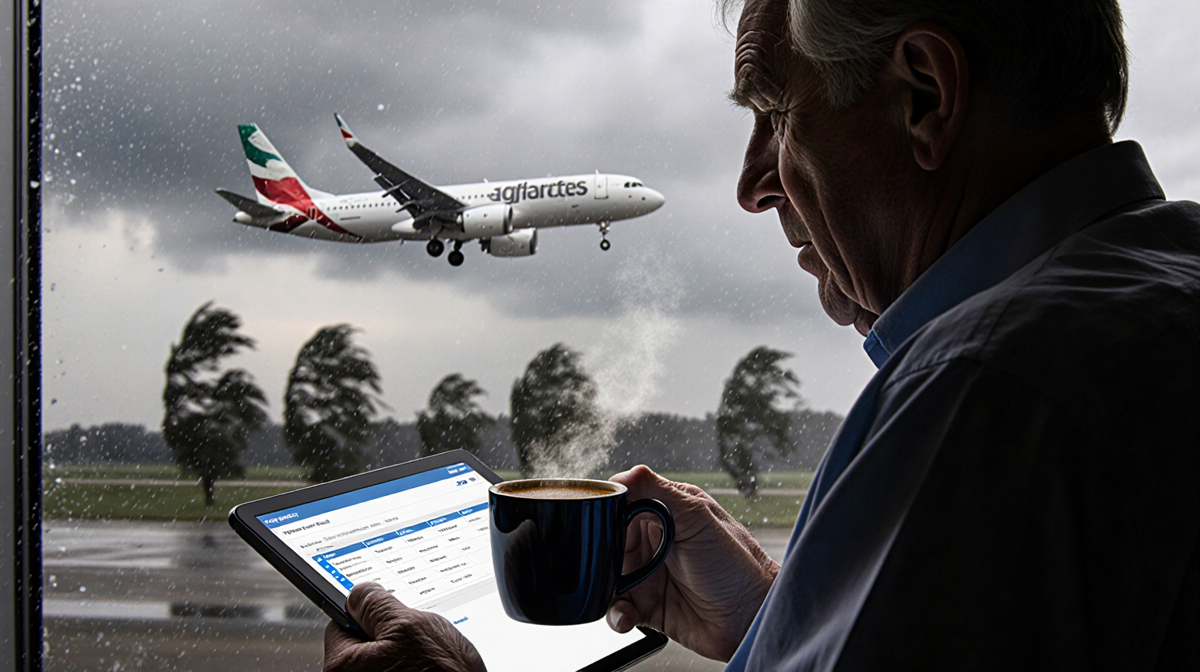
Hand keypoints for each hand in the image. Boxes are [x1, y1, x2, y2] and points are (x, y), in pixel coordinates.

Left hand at [323, 582, 485, 671]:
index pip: (340, 625)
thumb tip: (359, 593)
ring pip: (380, 661)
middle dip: (386, 638)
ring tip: (425, 663)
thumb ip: (378, 606)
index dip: (367, 615)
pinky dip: (409, 671)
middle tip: (413, 643)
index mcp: (343, 669)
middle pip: (360, 647)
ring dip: (401, 657)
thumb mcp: (410, 627)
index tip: (383, 613)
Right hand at [606, 466, 778, 661]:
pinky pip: (618, 608)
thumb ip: (658, 491)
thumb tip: (622, 475)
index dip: (605, 514)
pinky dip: (615, 614)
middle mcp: (656, 541)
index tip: (594, 527)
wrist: (753, 619)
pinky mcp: (649, 607)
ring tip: (616, 597)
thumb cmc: (738, 564)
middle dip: (598, 557)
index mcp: (666, 511)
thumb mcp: (697, 518)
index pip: (622, 503)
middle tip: (602, 567)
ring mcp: (651, 574)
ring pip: (608, 577)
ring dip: (604, 589)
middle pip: (608, 542)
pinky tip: (625, 616)